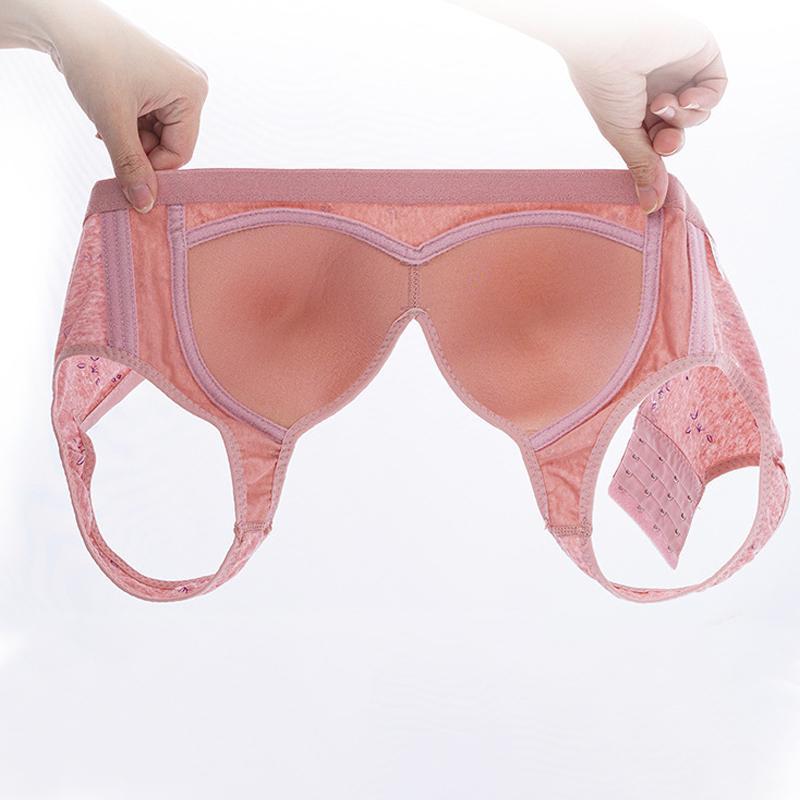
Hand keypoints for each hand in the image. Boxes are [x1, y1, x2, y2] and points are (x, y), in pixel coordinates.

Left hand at [1, 0, 207, 212]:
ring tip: (107, 119)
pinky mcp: (159, 84)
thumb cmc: (93, 58)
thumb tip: (145, 206)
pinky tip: (110, 113)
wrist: (66, 19)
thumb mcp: (112, 120)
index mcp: (192, 93)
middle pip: (171, 145)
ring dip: (131, 138)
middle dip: (139, 149)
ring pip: (158, 135)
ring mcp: (176, 85)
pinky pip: (151, 121)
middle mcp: (192, 88)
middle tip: (110, 135)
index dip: (152, 167)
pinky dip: (129, 125)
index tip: (123, 168)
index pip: (180, 153)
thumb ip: (130, 166)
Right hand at [555, 13, 726, 212]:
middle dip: (673, 139)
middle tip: (664, 138)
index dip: (658, 152)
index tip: (655, 153)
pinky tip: (686, 96)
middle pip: (679, 130)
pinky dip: (705, 100)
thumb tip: (650, 209)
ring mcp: (680, 71)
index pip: (655, 140)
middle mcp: (656, 89)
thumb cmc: (605, 84)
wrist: (608, 40)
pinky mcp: (701, 54)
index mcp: (632, 107)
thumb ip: (643, 169)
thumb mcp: (621, 135)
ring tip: (663, 102)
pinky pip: (716, 89)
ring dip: (683, 118)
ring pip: (698, 114)